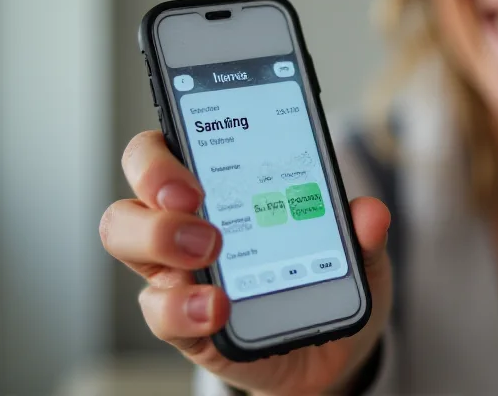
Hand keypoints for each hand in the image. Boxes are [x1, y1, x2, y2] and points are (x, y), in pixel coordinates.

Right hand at [100, 130, 391, 394]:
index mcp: (219, 191)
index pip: (167, 151)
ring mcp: (179, 275)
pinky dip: (184, 306)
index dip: (163, 150)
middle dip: (154, 182)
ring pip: (128, 241)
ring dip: (160, 238)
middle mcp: (185, 227)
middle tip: (195, 199)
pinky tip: (217, 306)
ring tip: (211, 248)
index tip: (193, 150)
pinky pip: (160, 310)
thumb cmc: (322, 278)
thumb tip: (369, 213)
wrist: (325, 348)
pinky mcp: (186, 323)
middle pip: (136, 191)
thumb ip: (360, 229)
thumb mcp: (355, 250)